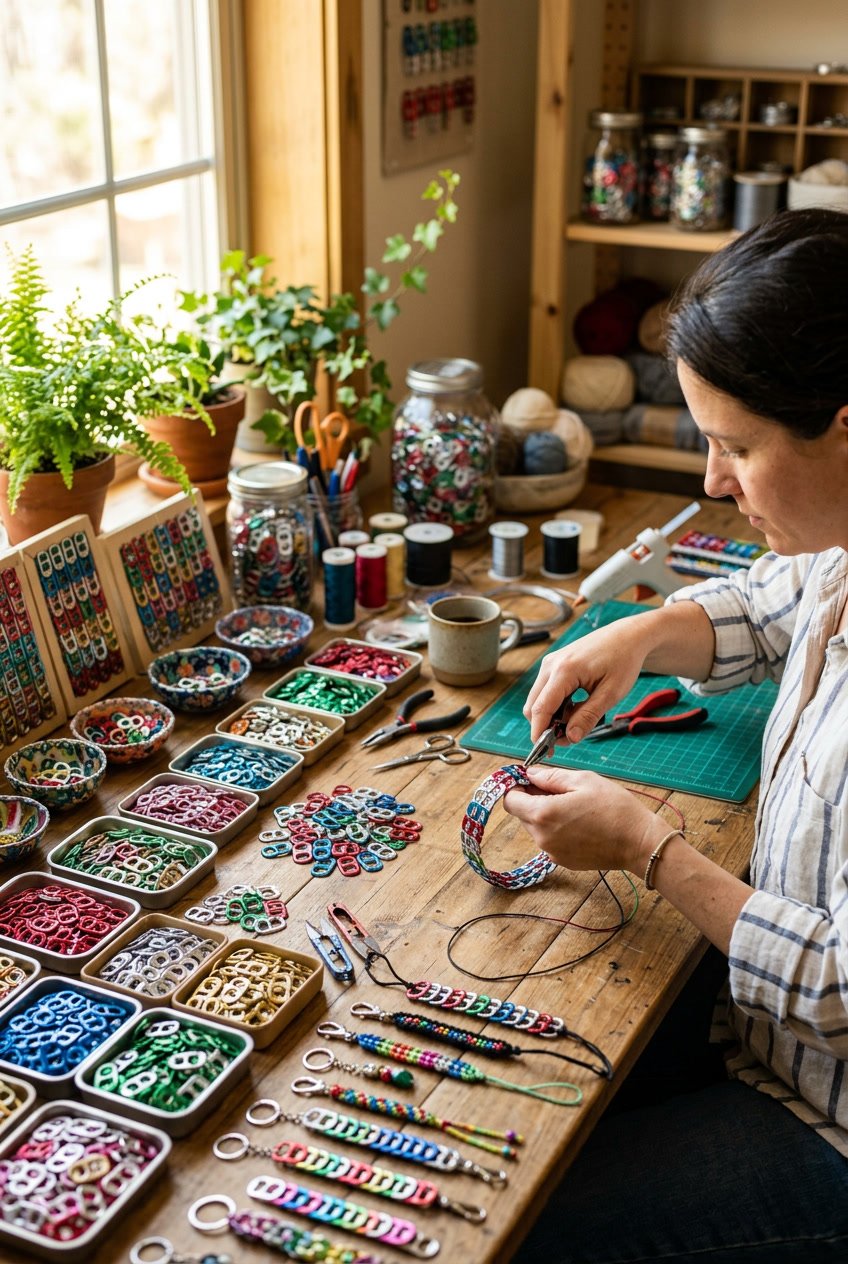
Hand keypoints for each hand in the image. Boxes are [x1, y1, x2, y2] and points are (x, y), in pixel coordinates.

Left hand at [504, 766, 665, 873]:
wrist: (639, 842)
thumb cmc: (614, 807)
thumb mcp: (583, 780)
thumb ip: (550, 777)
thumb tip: (529, 774)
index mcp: (543, 814)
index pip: (510, 800)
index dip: (516, 787)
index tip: (529, 779)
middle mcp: (542, 837)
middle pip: (522, 814)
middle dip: (532, 799)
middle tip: (558, 789)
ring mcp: (552, 852)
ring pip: (536, 828)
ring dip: (545, 814)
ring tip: (573, 805)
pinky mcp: (563, 861)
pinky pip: (550, 840)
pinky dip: (557, 829)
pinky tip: (579, 822)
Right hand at [524, 617, 651, 743]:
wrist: (627, 637)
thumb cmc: (623, 661)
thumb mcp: (611, 693)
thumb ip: (588, 716)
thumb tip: (570, 738)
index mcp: (564, 670)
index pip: (541, 708)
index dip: (539, 733)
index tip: (546, 751)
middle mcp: (551, 665)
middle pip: (533, 706)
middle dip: (546, 727)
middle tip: (570, 738)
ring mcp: (550, 664)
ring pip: (538, 700)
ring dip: (552, 716)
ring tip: (579, 719)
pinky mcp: (553, 665)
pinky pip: (546, 692)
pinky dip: (556, 706)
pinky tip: (576, 708)